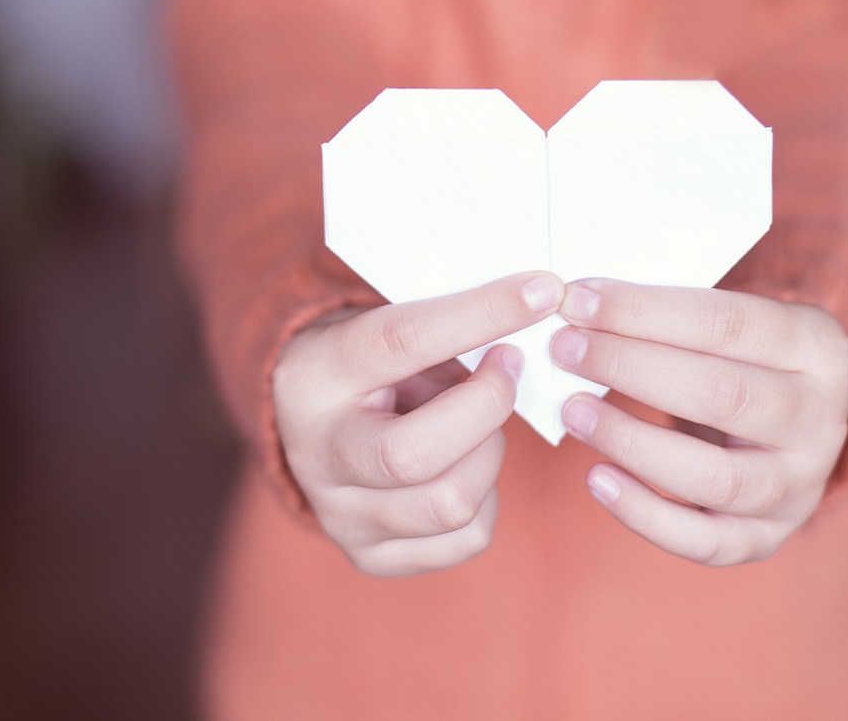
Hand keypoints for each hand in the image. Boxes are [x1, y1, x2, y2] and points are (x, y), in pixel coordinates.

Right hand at [273, 272, 563, 575]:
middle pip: (417, 455)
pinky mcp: (372, 557)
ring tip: (478, 422)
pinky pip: (466, 538)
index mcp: (320, 375)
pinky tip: (466, 465)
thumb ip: (448, 326)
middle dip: (488, 407)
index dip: (482, 314)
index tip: (542, 291)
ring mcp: (341, 516)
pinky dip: (487, 497)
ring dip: (490, 453)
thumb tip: (539, 306)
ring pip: (452, 503)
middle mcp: (318, 455)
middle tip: (507, 369)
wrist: (306, 422)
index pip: (404, 341)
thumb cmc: (369, 364)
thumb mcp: (386, 325)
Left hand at [551, 279, 847, 565]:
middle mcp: (821, 421)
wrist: (791, 431)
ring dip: (631, 442)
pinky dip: (644, 514)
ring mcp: (799, 487)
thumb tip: (578, 305)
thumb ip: (669, 316)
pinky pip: (705, 541)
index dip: (645, 312)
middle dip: (630, 368)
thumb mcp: (732, 325)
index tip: (577, 301)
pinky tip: (597, 479)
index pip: (727, 323)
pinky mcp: (767, 536)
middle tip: (565, 350)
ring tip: (574, 411)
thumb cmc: (741, 362)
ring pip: (714, 477)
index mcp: (819, 347)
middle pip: (722, 396)